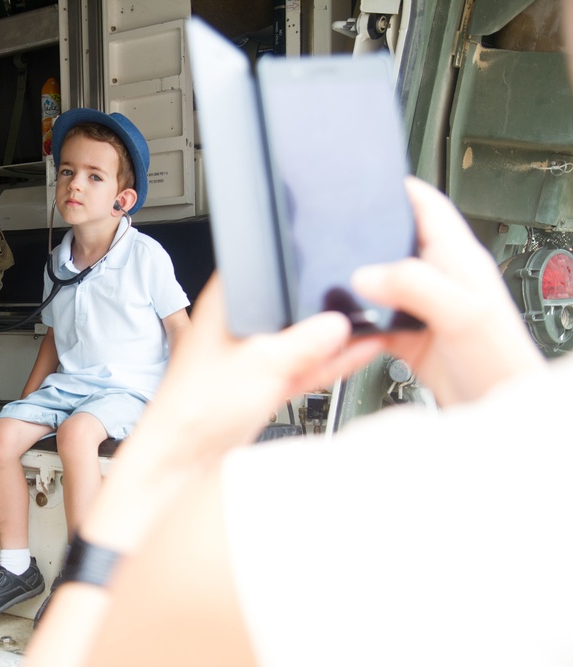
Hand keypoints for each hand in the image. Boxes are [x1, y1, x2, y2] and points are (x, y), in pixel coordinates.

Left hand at [77, 273, 381, 553]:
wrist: (184, 459)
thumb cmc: (196, 408)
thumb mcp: (263, 365)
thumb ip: (305, 343)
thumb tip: (337, 324)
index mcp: (225, 303)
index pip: (265, 268)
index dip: (298, 263)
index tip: (334, 264)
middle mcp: (238, 325)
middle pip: (288, 305)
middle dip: (321, 307)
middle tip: (362, 302)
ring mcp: (251, 356)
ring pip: (300, 340)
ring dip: (332, 338)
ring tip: (372, 326)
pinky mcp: (263, 384)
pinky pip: (302, 367)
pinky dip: (327, 363)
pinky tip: (359, 352)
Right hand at [350, 177, 545, 405]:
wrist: (495, 409)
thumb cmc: (498, 360)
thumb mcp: (461, 311)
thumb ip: (413, 284)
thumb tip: (364, 274)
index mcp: (458, 258)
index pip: (428, 206)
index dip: (400, 188)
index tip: (369, 178)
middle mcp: (438, 278)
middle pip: (395, 240)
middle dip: (366, 233)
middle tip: (334, 228)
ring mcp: (421, 308)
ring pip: (378, 281)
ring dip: (355, 280)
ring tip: (330, 275)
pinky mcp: (406, 336)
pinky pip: (371, 319)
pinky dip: (354, 320)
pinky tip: (342, 323)